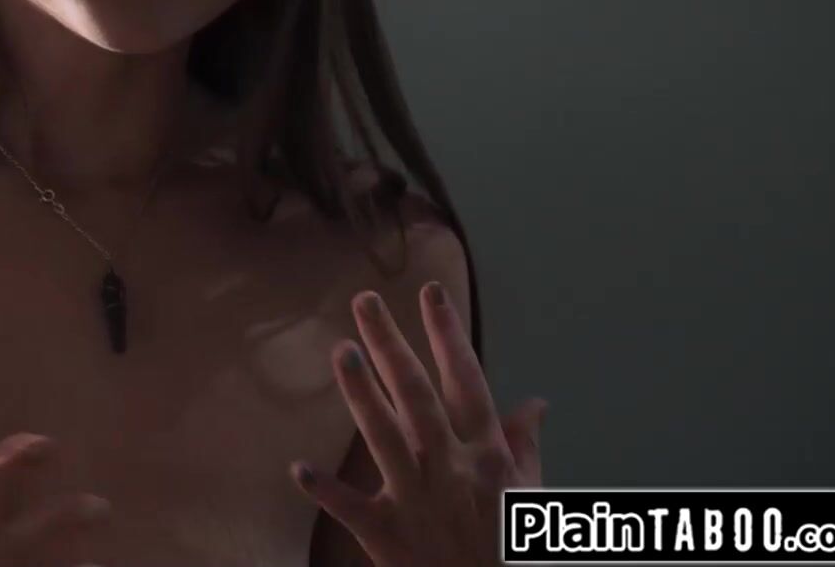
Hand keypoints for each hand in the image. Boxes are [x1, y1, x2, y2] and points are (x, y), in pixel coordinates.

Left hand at [289, 283, 545, 566]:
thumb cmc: (511, 551)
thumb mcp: (529, 496)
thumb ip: (524, 446)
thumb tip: (535, 403)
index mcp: (488, 456)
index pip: (467, 382)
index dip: (448, 335)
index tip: (430, 293)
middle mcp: (452, 469)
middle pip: (418, 395)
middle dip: (391, 344)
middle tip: (365, 301)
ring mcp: (417, 500)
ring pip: (385, 436)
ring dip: (361, 393)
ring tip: (341, 351)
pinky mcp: (387, 535)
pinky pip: (352, 508)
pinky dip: (326, 490)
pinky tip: (299, 469)